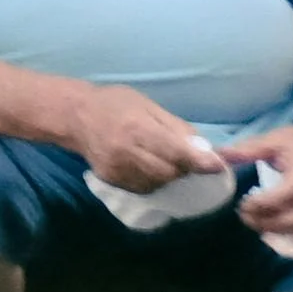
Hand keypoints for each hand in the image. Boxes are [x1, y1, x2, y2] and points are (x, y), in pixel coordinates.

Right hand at [67, 85, 227, 189]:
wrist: (74, 115)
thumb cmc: (115, 103)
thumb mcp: (148, 105)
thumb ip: (177, 127)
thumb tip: (205, 148)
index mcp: (137, 128)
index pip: (176, 152)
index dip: (200, 161)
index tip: (218, 166)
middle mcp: (125, 152)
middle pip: (169, 173)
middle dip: (184, 169)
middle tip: (186, 159)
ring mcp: (117, 169)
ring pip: (158, 183)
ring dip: (170, 176)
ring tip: (165, 160)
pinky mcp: (111, 180)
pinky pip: (144, 187)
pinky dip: (154, 180)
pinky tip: (149, 167)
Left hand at [220, 117, 292, 238]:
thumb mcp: (276, 139)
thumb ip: (248, 149)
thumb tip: (219, 155)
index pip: (288, 194)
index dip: (264, 203)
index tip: (243, 204)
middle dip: (270, 222)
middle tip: (244, 217)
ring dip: (277, 229)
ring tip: (252, 222)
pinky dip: (288, 231)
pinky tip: (268, 225)